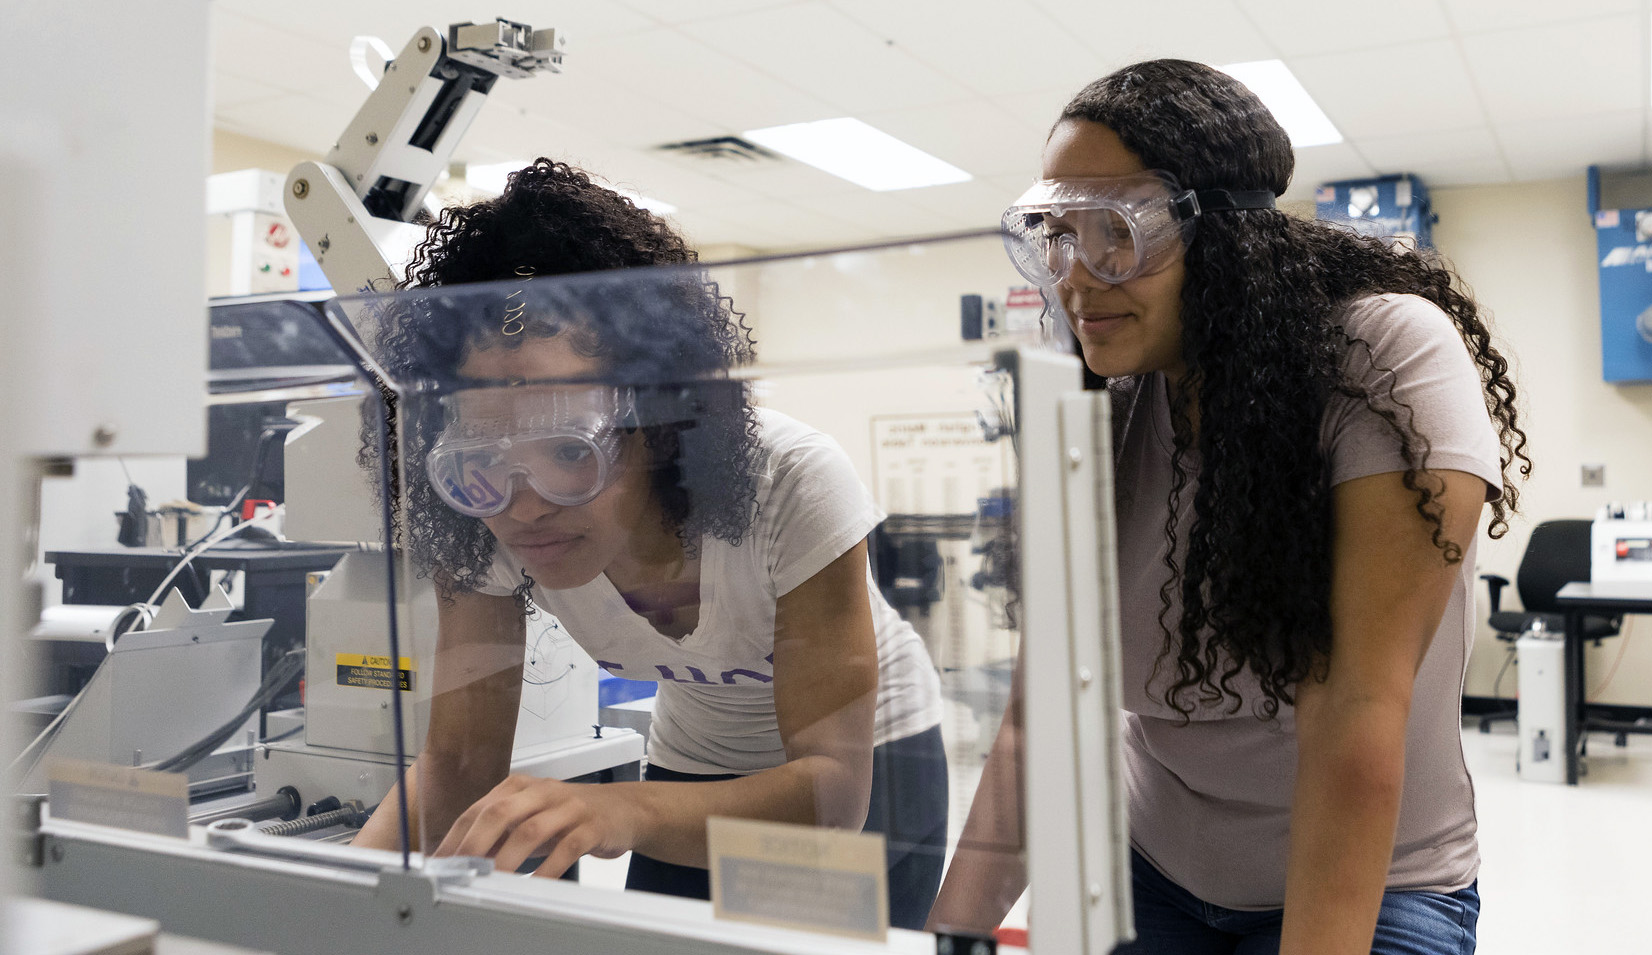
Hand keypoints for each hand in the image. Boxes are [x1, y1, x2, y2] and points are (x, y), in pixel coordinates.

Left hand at [433, 775, 642, 877]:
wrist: (624, 809)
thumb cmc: (570, 816)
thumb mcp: (532, 819)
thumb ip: (500, 836)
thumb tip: (462, 860)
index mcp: (521, 787)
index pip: (480, 809)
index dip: (457, 836)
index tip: (441, 861)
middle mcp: (542, 792)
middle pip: (501, 812)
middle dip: (476, 843)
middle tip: (459, 870)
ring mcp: (568, 807)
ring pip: (531, 830)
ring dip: (508, 859)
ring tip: (493, 881)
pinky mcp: (592, 826)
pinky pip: (567, 848)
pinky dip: (548, 869)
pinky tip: (536, 885)